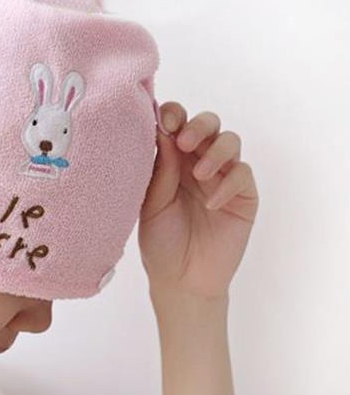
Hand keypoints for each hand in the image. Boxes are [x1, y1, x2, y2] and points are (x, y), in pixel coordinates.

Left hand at [138, 101, 259, 301]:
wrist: (180, 280)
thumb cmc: (160, 240)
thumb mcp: (151, 202)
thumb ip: (160, 169)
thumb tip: (162, 130)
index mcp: (172, 159)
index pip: (177, 123)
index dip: (173, 114)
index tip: (164, 122)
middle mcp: (198, 162)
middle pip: (209, 123)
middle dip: (198, 125)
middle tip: (184, 141)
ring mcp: (222, 178)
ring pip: (230, 141)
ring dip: (215, 151)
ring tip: (199, 174)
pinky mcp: (243, 197)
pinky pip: (243, 175)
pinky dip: (228, 184)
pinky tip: (211, 203)